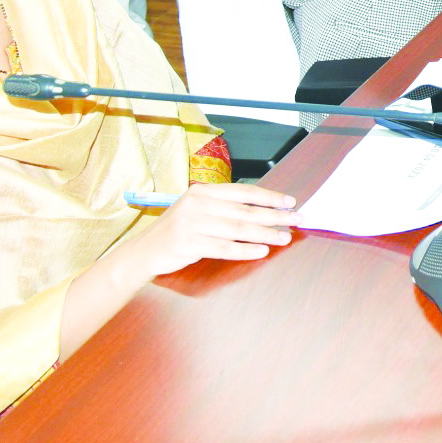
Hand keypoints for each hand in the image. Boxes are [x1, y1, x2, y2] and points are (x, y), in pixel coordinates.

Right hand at [119, 183, 298, 279]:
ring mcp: (193, 224)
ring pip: (238, 229)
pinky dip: (245, 250)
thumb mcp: (197, 209)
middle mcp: (199, 204)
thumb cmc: (177, 230)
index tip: (290, 202)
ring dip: (265, 234)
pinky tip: (262, 251)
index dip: (269, 196)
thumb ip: (224, 206)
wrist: (145, 251)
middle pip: (245, 210)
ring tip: (284, 237)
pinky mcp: (190, 245)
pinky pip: (224, 248)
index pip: (244, 192)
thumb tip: (261, 208)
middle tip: (296, 219)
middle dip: (275, 215)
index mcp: (203, 191)